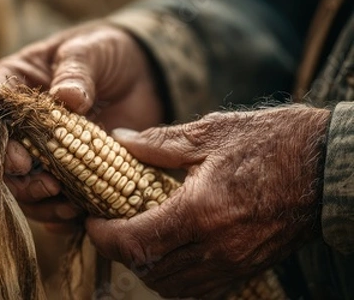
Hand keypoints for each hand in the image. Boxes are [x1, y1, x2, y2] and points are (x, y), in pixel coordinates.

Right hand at [0, 23, 164, 225]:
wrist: (140, 73)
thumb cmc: (103, 52)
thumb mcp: (89, 51)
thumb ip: (75, 71)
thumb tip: (68, 98)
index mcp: (12, 87)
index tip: (5, 150)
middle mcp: (20, 126)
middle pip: (0, 161)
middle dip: (19, 179)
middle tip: (48, 183)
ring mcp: (43, 154)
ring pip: (24, 190)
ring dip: (41, 203)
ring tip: (69, 204)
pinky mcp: (69, 174)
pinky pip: (54, 204)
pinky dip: (62, 216)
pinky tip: (80, 215)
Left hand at [85, 106, 329, 297]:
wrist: (327, 165)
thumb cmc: (272, 143)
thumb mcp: (211, 134)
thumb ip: (158, 143)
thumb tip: (120, 141)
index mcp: (202, 212)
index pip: (136, 242)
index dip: (104, 236)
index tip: (92, 221)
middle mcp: (217, 247)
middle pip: (149, 271)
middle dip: (120, 253)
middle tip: (108, 228)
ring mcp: (234, 263)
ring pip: (173, 287)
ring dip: (145, 268)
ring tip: (135, 238)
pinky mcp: (247, 268)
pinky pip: (199, 288)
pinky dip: (174, 277)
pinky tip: (170, 252)